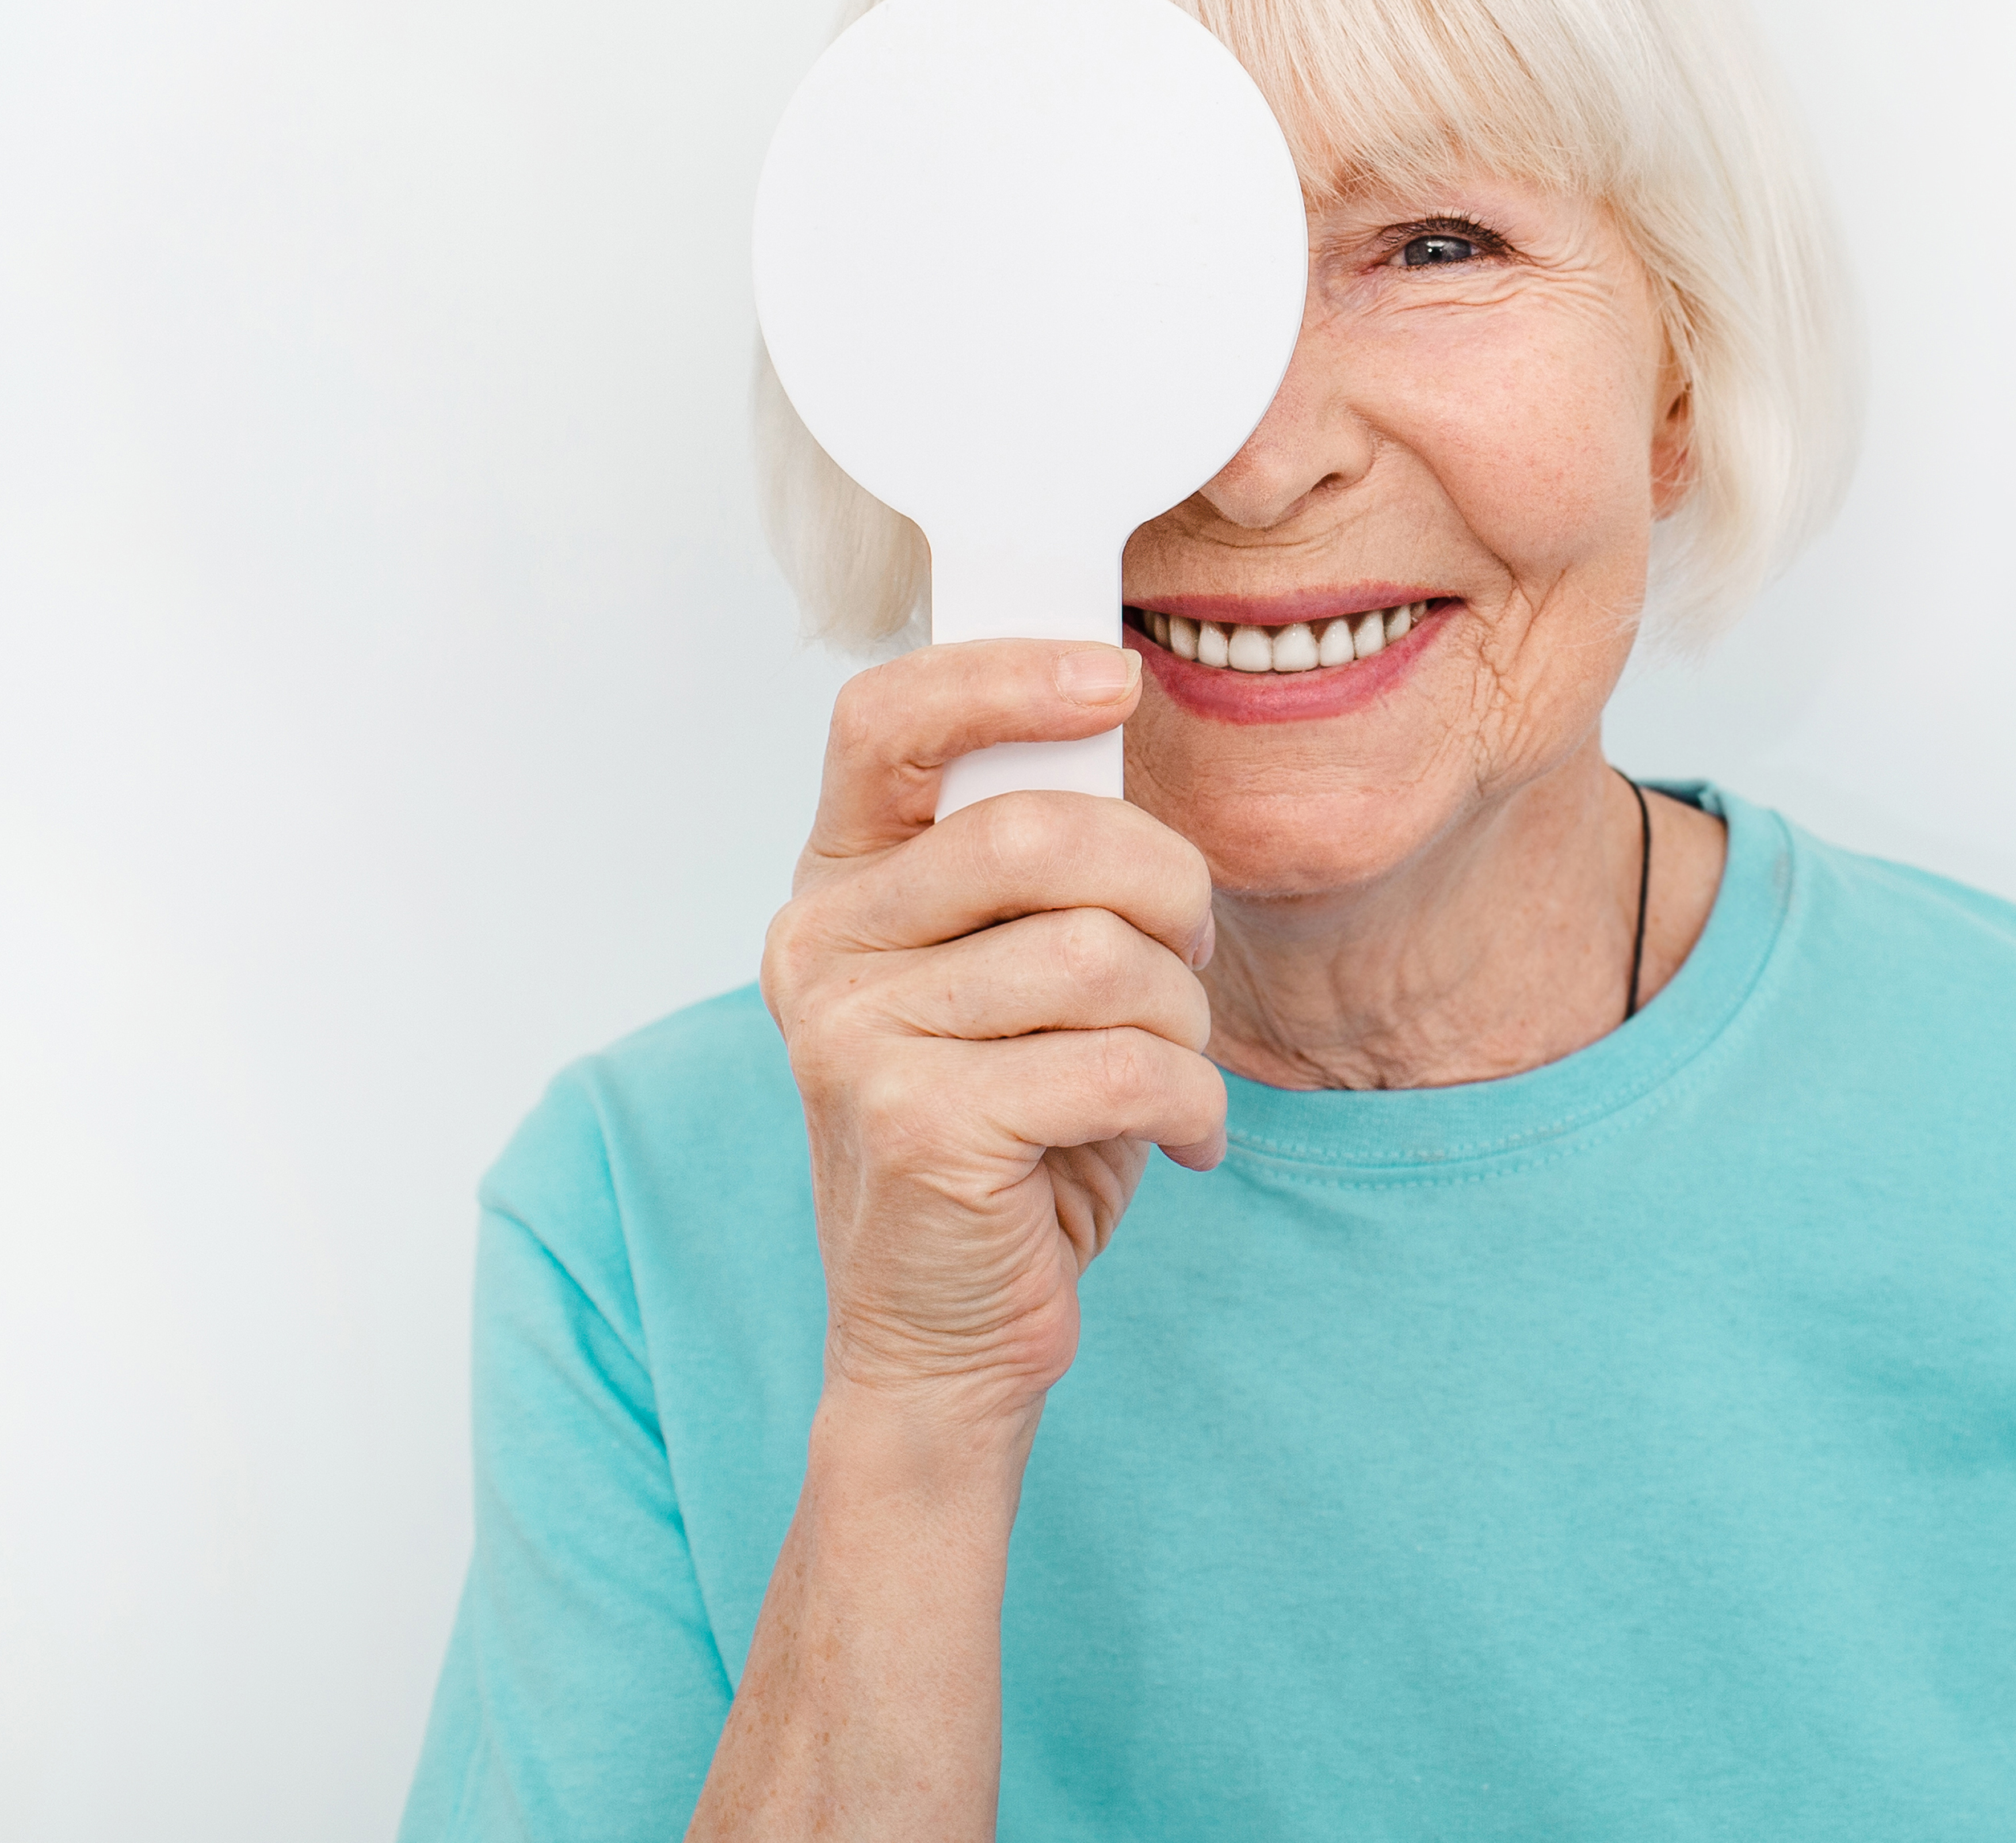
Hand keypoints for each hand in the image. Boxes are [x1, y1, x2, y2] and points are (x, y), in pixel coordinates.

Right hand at [759, 639, 1229, 1439]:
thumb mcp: (1011, 976)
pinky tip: (1181, 1139)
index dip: (1005, 677)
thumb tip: (1113, 711)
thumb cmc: (1007, 1137)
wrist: (946, 1338)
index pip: (883, 719)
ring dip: (1182, 1017)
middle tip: (1193, 957)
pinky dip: (1189, 1103)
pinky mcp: (920, 1127)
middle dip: (1165, 883)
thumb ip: (1035, 864)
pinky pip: (1120, 1064)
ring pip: (1098, 953)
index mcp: (837, 886)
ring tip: (1175, 1070)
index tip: (1116, 679)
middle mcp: (822, 949)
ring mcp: (856, 1038)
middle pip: (1036, 830)